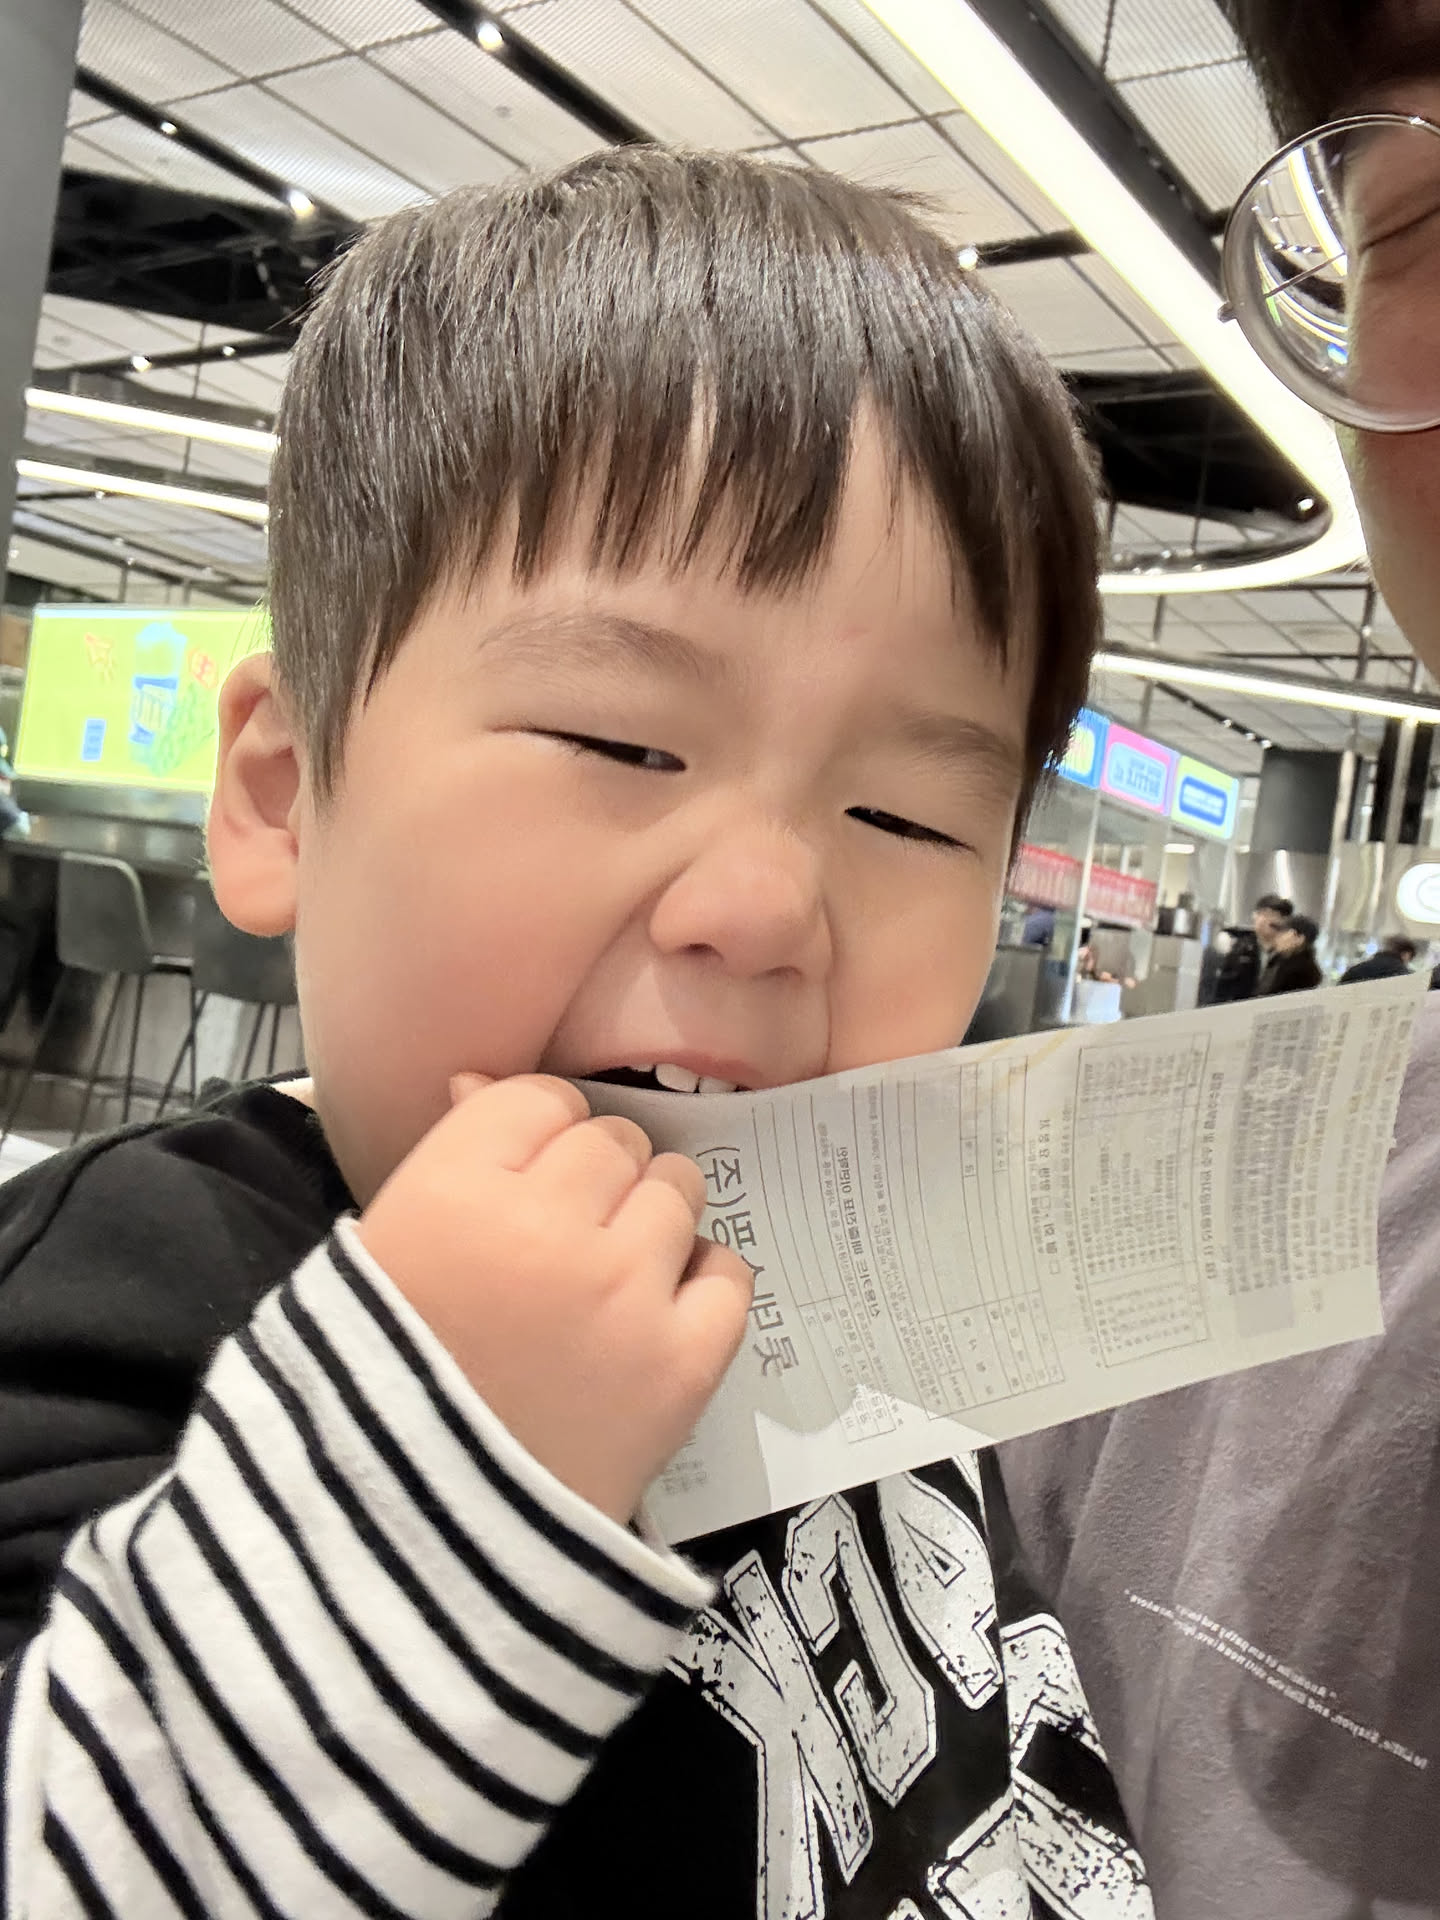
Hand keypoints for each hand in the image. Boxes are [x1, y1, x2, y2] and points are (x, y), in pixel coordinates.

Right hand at [356, 1075, 753, 1523]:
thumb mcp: (384, 1257)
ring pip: (678, 1190)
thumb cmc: (386, 1389)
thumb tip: (486, 1080)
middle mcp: (545, 1222)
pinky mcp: (684, 1361)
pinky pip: (728, 1272)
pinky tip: (655, 1319)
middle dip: (596, 1181)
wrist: (419, 1545)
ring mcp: (624, 1290)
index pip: (539, 1100)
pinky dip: (699, 1286)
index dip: (537, 1139)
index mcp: (453, 1186)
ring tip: (609, 1282)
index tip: (526, 1184)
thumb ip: (446, 1161)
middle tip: (566, 1242)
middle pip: (614, 1141)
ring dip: (651, 1223)